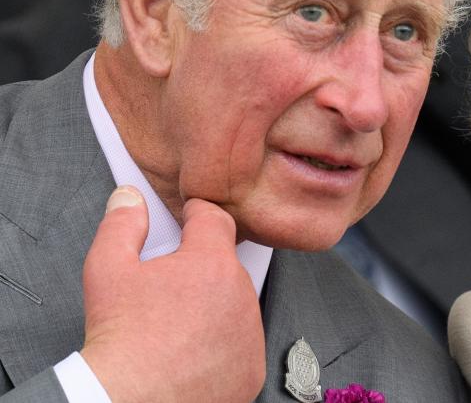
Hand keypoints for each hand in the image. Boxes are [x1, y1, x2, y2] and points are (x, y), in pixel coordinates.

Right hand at [80, 187, 264, 402]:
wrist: (130, 400)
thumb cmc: (121, 339)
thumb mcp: (107, 270)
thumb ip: (121, 224)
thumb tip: (129, 198)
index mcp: (211, 262)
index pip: (215, 219)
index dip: (198, 214)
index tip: (189, 218)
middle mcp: (241, 293)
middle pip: (225, 265)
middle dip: (200, 268)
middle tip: (168, 285)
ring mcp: (251, 332)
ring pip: (237, 304)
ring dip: (215, 306)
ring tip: (178, 323)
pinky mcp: (253, 367)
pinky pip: (243, 344)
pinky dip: (224, 343)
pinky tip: (193, 350)